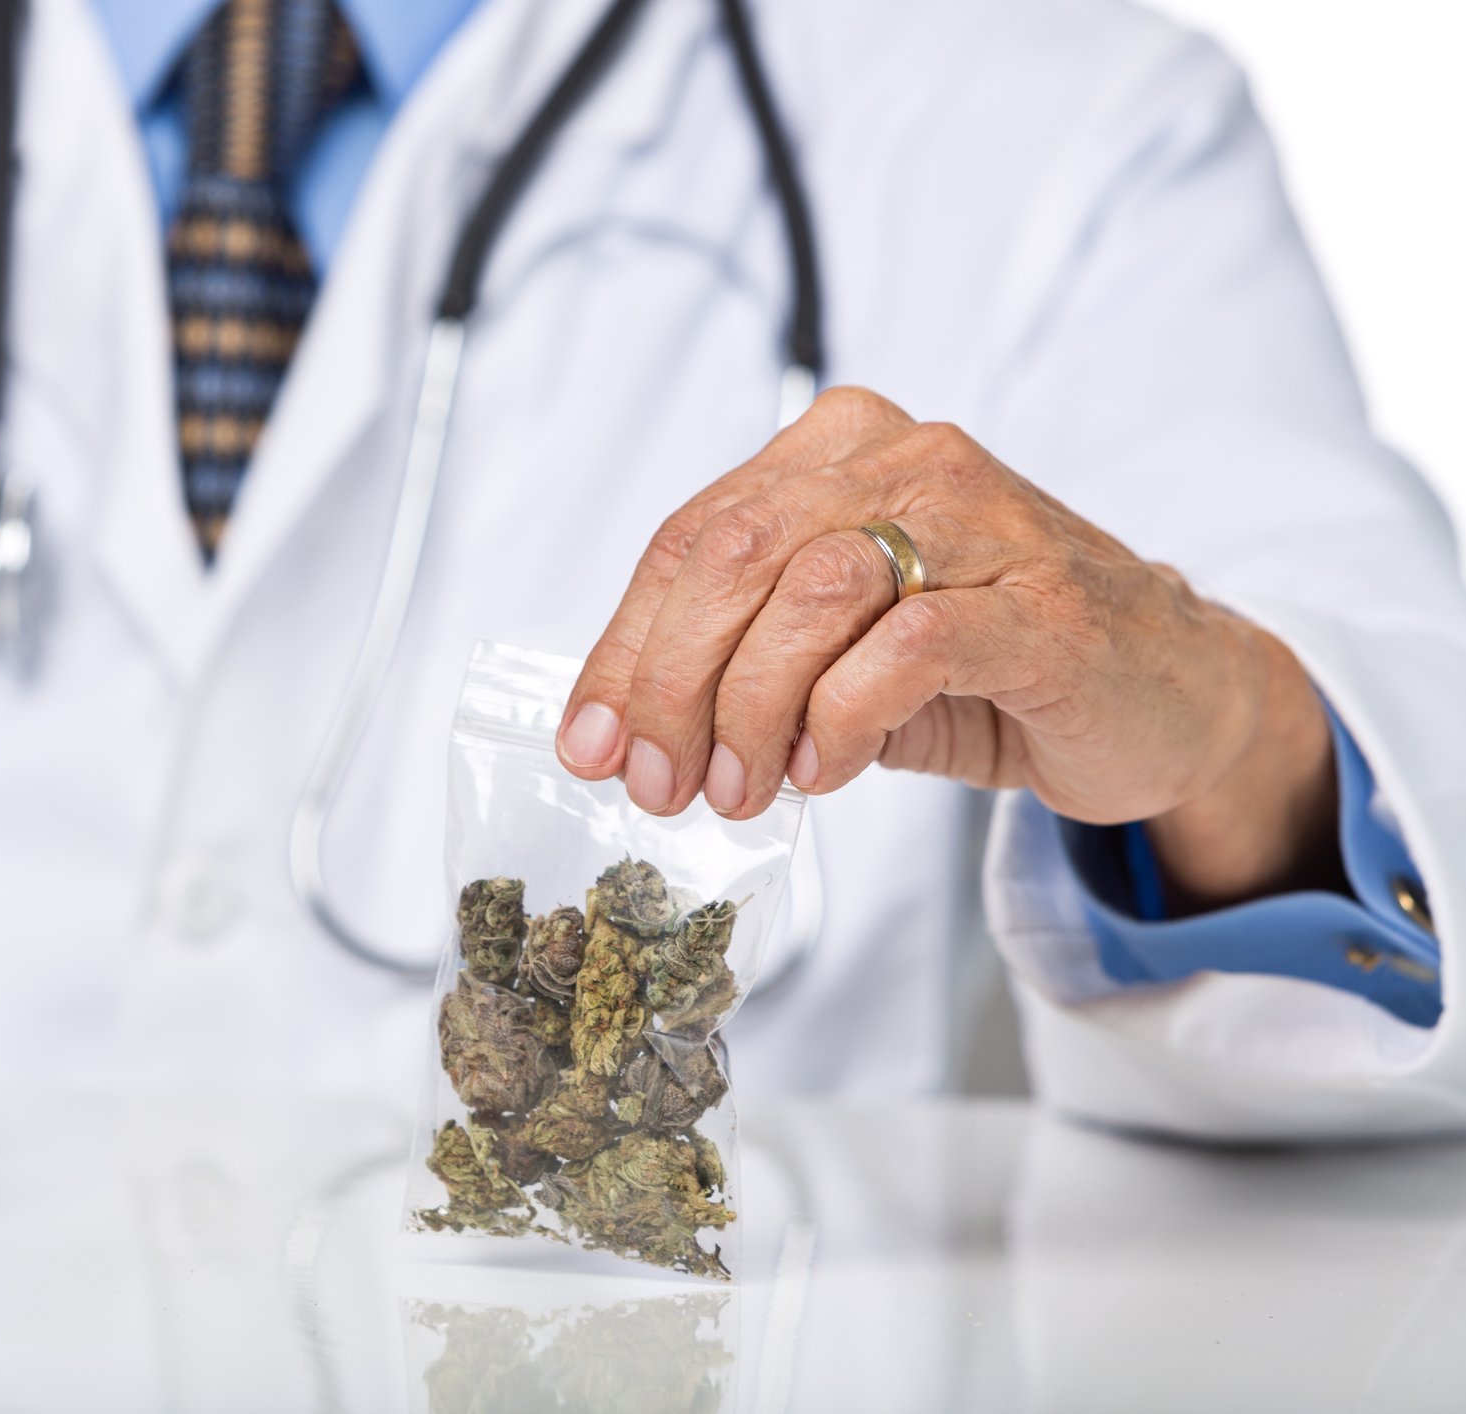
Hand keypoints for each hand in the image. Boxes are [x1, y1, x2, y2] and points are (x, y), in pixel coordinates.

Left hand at [558, 387, 1340, 908]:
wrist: (1167, 689)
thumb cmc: (986, 666)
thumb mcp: (838, 648)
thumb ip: (744, 655)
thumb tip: (624, 730)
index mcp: (838, 450)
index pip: (695, 539)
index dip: (627, 647)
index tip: (590, 745)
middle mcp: (906, 459)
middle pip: (736, 557)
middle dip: (672, 685)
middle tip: (658, 785)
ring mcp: (982, 521)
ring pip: (812, 593)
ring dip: (749, 709)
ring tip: (739, 788)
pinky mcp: (1040, 602)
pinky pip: (905, 646)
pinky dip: (839, 720)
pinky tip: (821, 770)